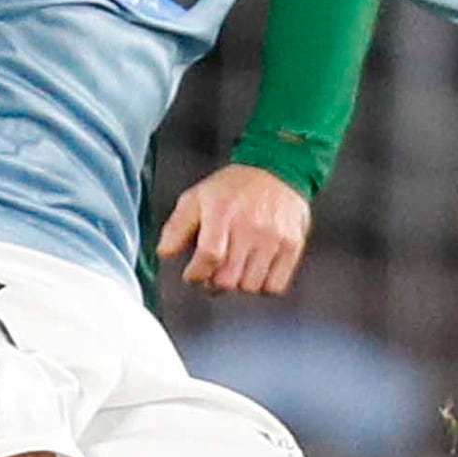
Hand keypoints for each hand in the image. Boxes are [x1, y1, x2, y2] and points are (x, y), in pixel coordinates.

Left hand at [157, 163, 312, 295]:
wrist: (277, 170)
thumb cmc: (233, 187)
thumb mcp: (197, 197)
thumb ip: (177, 226)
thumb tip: (164, 252)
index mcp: (222, 212)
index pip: (209, 257)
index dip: (195, 274)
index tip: (192, 274)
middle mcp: (250, 226)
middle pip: (228, 279)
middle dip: (213, 283)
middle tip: (212, 273)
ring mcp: (274, 238)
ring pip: (250, 286)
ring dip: (238, 284)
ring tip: (235, 267)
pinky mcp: (292, 246)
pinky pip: (275, 286)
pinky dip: (262, 285)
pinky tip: (255, 269)